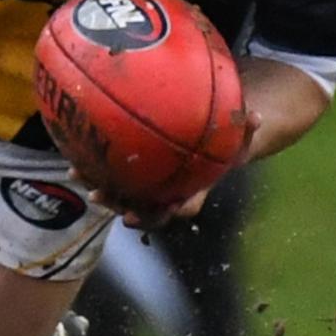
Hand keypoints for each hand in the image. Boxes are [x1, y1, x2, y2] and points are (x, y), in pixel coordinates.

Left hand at [73, 107, 261, 229]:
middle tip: (97, 193)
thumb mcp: (243, 133)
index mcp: (196, 186)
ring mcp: (156, 176)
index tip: (136, 218)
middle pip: (142, 203)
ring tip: (77, 170)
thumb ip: (248, 128)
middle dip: (118, 200)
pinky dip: (100, 155)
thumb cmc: (232, 136)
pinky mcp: (144, 162)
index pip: (178, 208)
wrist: (225, 138)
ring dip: (101, 180)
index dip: (157, 214)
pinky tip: (78, 140)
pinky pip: (120, 163)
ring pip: (126, 185)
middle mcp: (173, 187)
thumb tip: (259, 117)